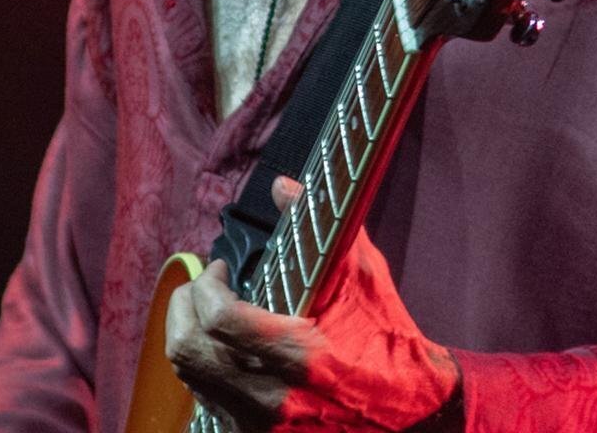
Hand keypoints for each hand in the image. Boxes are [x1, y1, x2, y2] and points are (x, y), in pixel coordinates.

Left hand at [164, 176, 459, 430]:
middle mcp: (269, 398)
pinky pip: (208, 401)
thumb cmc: (389, 343)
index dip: (207, 284)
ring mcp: (259, 426)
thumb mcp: (364, 278)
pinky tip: (230, 350)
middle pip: (186, 350)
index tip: (221, 267)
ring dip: (192, 335)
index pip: (219, 319)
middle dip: (184, 306)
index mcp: (297, 356)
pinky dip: (208, 368)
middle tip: (204, 286)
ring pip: (190, 378)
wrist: (412, 416)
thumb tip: (282, 186)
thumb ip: (319, 227)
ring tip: (214, 312)